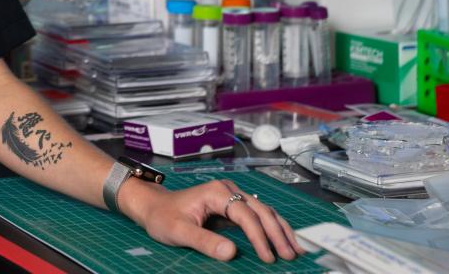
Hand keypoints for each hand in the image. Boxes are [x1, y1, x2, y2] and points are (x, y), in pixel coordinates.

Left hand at [122, 178, 305, 262]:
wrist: (152, 206)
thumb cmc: (163, 216)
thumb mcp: (178, 231)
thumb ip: (204, 241)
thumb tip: (231, 253)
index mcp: (217, 192)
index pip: (245, 214)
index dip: (259, 237)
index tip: (268, 257)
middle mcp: (229, 190)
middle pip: (261, 210)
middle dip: (277, 234)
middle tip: (290, 256)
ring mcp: (232, 196)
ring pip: (264, 211)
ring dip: (280, 230)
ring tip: (295, 250)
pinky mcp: (233, 206)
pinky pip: (258, 216)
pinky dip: (273, 228)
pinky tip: (283, 240)